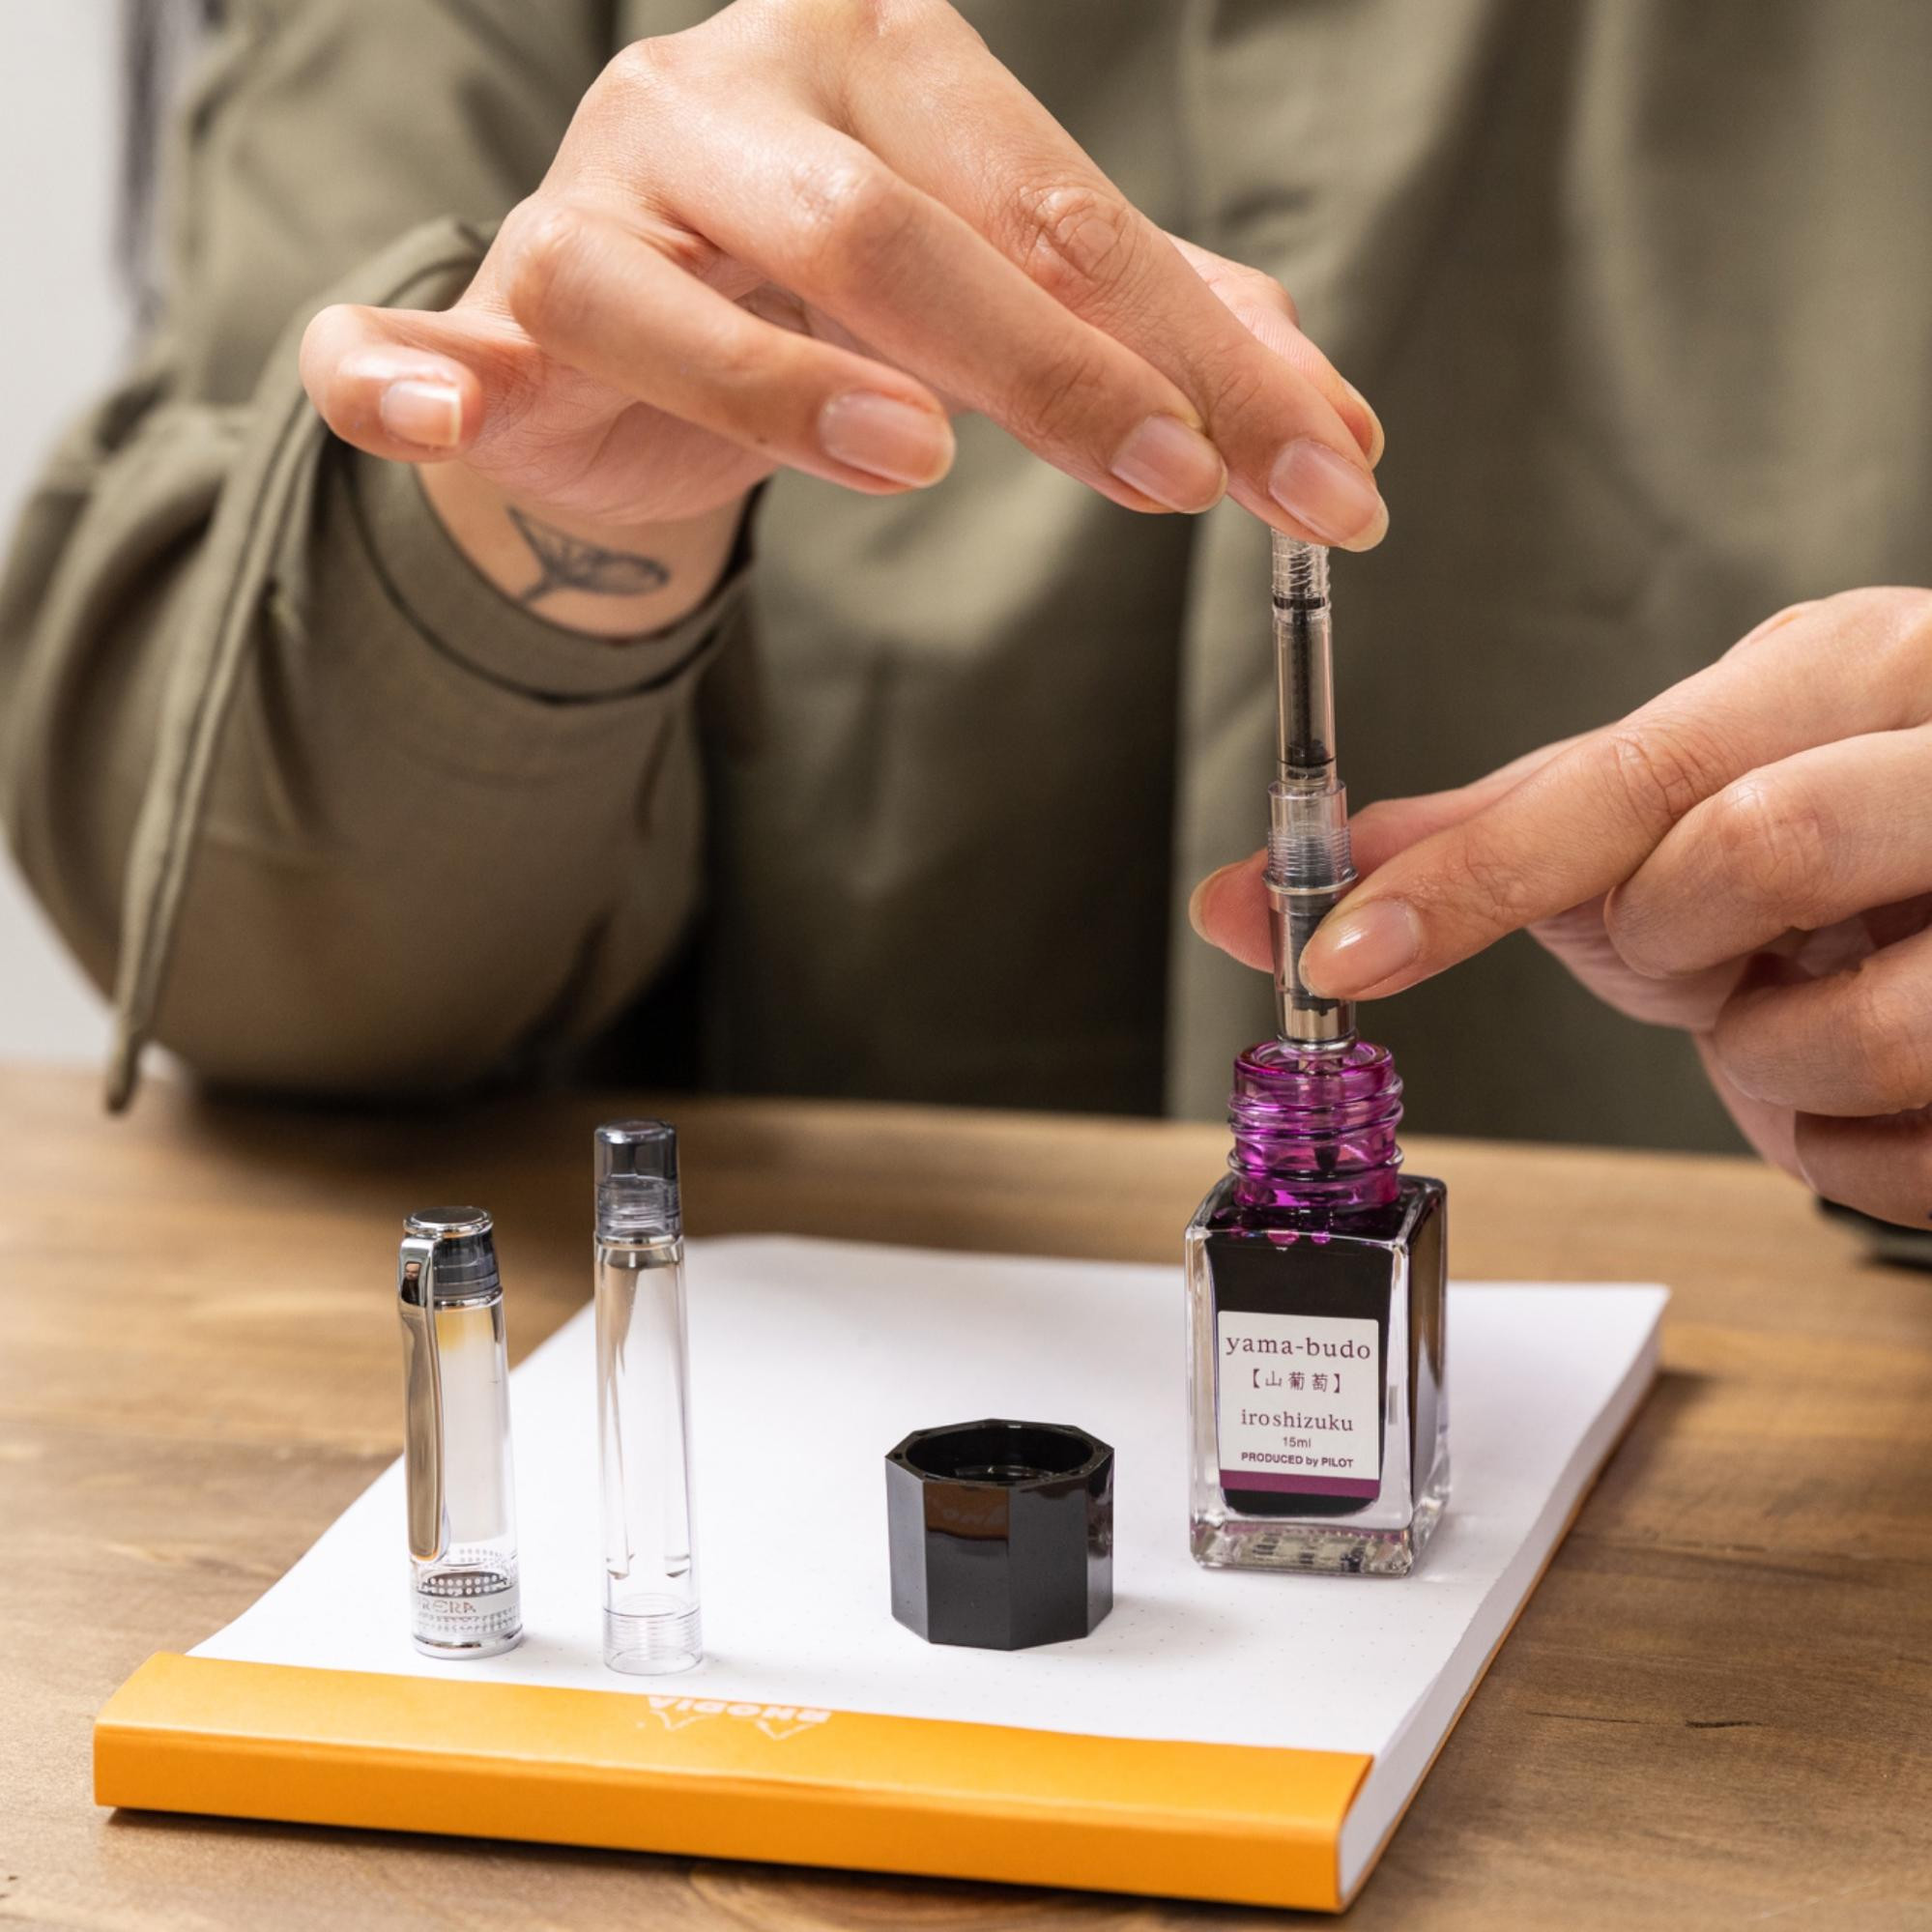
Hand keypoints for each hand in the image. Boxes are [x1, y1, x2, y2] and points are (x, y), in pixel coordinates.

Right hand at [301, 0, 1383, 631]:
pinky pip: (412, 335)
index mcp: (873, 63)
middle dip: (1047, 366)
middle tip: (1176, 481)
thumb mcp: (1013, 309)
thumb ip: (1160, 349)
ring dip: (774, 376)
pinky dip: (407, 369)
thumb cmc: (838, 305)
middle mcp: (720, 100)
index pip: (1055, 206)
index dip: (1193, 349)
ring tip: (908, 457)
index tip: (1320, 479)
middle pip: (884, 229)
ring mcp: (586, 203)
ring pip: (659, 285)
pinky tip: (448, 409)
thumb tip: (1342, 440)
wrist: (643, 340)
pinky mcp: (484, 313)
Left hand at [1191, 588, 1931, 1226]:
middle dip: (1673, 935)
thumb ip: (1468, 845)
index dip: (1466, 875)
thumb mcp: (1645, 819)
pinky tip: (1850, 1076)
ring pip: (1854, 1027)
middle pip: (1753, 851)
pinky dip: (1836, 1149)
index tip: (1338, 951)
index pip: (1633, 771)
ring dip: (1768, 1055)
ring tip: (1791, 999)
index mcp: (1848, 671)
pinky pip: (1908, 1153)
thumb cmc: (1802, 852)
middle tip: (1702, 941)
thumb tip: (1251, 894)